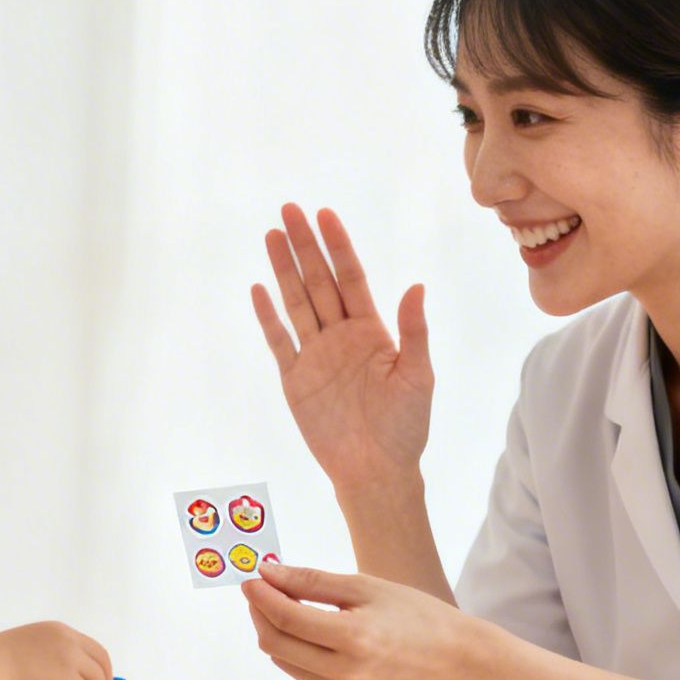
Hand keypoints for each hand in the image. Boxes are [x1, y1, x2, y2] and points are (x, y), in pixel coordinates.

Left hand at [241, 562, 478, 679]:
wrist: (451, 660)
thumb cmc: (413, 614)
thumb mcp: (364, 587)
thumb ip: (310, 582)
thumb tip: (267, 573)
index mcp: (354, 640)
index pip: (287, 618)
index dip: (261, 595)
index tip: (250, 576)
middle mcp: (345, 675)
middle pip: (276, 644)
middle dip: (260, 613)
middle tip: (259, 588)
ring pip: (284, 661)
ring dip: (276, 632)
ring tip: (285, 605)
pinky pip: (303, 675)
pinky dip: (296, 651)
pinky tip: (312, 632)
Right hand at [251, 204, 432, 491]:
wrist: (376, 471)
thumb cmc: (406, 427)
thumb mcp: (419, 377)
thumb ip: (414, 332)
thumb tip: (416, 286)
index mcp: (372, 331)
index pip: (351, 278)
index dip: (338, 246)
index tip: (326, 215)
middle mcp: (341, 336)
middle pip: (319, 282)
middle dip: (305, 246)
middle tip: (290, 209)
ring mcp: (316, 355)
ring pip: (296, 303)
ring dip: (283, 270)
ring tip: (272, 235)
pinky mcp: (295, 379)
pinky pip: (279, 342)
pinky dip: (269, 316)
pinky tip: (260, 289)